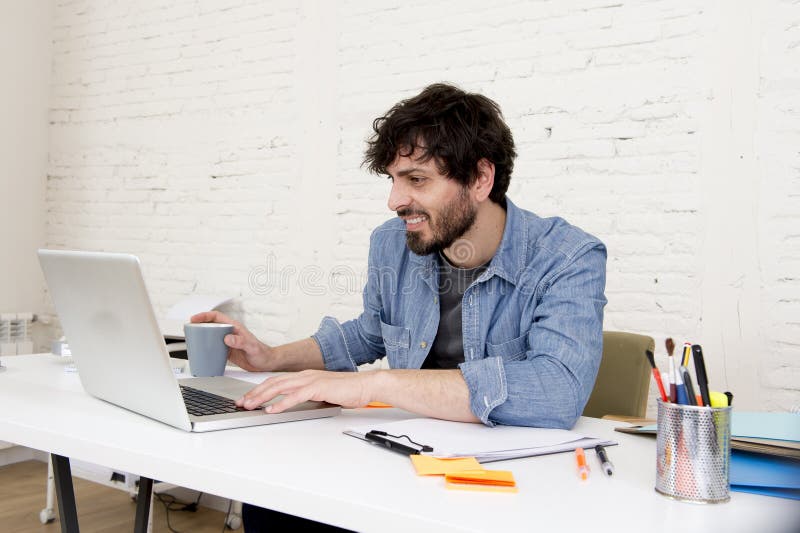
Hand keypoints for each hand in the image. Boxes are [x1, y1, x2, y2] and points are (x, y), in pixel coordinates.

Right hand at [190, 311, 271, 371]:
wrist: (266, 363)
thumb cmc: (262, 353)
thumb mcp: (251, 347)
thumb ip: (240, 341)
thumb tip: (227, 338)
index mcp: (235, 328)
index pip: (217, 317)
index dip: (204, 316)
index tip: (194, 319)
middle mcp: (230, 333)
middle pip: (211, 325)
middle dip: (199, 326)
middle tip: (189, 330)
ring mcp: (228, 342)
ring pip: (211, 336)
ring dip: (201, 338)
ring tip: (192, 341)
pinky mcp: (227, 351)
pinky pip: (214, 348)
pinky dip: (206, 349)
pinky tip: (201, 353)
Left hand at [236, 370, 374, 412]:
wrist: (366, 385)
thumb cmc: (348, 390)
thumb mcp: (322, 393)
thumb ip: (308, 396)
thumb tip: (294, 405)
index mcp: (305, 376)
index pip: (276, 381)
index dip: (260, 390)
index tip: (248, 399)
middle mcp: (305, 376)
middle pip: (273, 383)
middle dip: (255, 393)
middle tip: (241, 403)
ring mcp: (311, 380)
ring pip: (279, 387)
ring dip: (262, 397)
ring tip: (250, 405)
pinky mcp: (318, 388)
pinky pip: (295, 396)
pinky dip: (281, 403)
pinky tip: (271, 409)